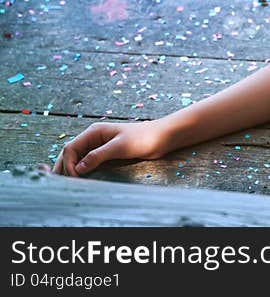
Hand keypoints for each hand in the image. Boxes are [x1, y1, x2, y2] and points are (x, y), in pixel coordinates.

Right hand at [52, 120, 166, 176]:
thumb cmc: (143, 138)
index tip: (74, 178)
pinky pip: (88, 162)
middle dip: (64, 167)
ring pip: (78, 158)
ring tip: (68, 184)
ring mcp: (99, 146)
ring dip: (71, 169)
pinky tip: (81, 179)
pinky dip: (82, 170)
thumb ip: (98, 156)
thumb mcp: (120, 147)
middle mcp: (93, 138)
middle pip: (70, 153)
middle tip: (61, 184)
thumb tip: (77, 168)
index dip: (68, 163)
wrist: (162, 137)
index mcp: (94, 132)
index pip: (71, 148)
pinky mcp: (106, 153)